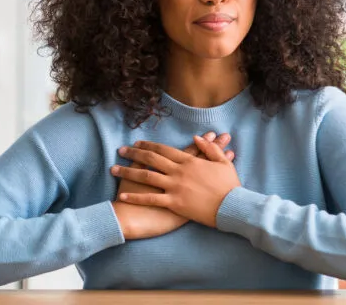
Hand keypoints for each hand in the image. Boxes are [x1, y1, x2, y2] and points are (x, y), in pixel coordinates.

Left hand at [112, 135, 240, 227]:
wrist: (231, 206)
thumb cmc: (229, 186)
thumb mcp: (223, 163)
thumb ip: (210, 148)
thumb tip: (196, 138)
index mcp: (190, 161)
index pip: (165, 150)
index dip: (150, 145)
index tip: (138, 143)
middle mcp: (179, 172)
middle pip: (152, 159)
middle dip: (134, 154)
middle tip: (121, 150)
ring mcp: (175, 187)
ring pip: (147, 176)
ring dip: (128, 172)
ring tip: (114, 169)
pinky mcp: (174, 203)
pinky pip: (150, 199)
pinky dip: (135, 197)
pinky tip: (123, 195)